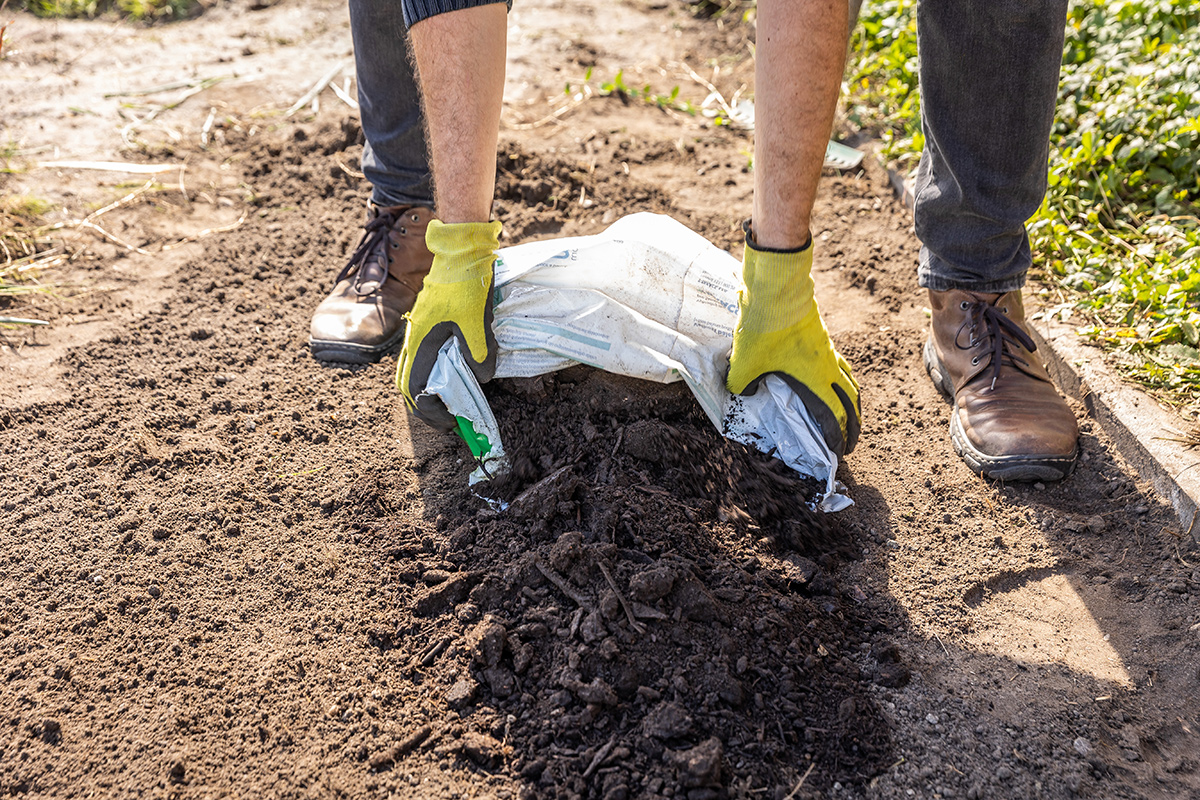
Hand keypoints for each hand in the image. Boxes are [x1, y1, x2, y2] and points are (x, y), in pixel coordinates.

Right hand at [396, 219, 501, 428]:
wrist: (460, 253)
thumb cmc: (467, 287)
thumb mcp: (478, 324)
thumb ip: (479, 354)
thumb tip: (481, 379)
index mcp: (422, 342)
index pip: (416, 389)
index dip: (432, 411)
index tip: (451, 423)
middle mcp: (414, 340)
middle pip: (409, 385)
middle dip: (426, 407)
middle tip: (449, 420)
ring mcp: (418, 332)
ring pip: (413, 372)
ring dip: (428, 391)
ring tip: (450, 404)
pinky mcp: (427, 325)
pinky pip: (422, 358)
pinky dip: (432, 375)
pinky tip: (451, 378)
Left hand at [726, 227, 860, 457]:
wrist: (777, 290)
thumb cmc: (763, 328)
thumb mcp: (745, 362)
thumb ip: (741, 384)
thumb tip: (743, 395)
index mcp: (813, 379)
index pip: (833, 416)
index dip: (838, 437)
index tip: (838, 453)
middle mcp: (827, 367)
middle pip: (849, 403)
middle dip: (852, 426)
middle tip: (850, 443)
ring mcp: (828, 352)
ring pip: (849, 383)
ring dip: (853, 404)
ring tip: (853, 417)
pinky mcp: (824, 339)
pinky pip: (841, 365)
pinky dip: (845, 380)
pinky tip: (838, 381)